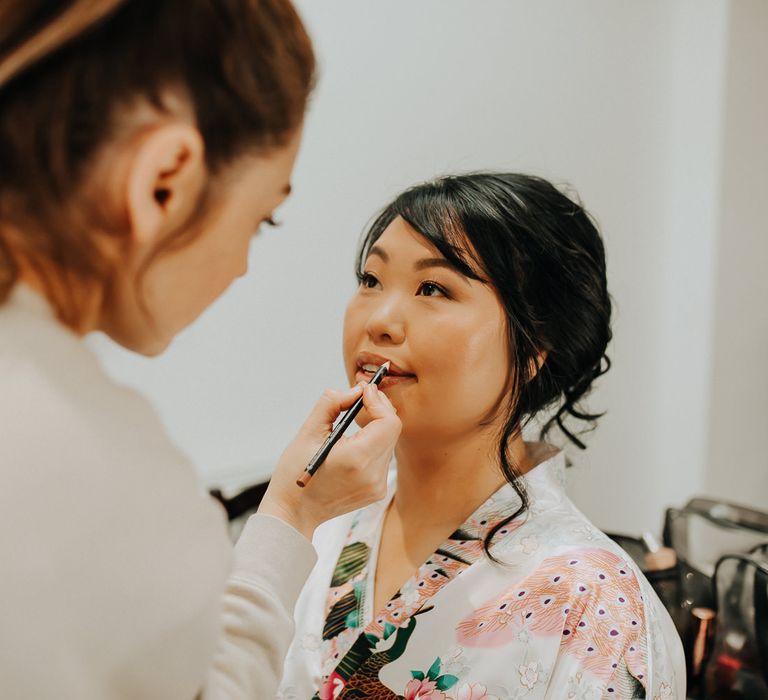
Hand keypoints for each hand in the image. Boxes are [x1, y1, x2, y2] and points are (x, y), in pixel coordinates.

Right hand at [257, 382, 400, 539]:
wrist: (294, 513)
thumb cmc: (295, 474)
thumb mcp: (307, 433)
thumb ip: (332, 404)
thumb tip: (355, 390)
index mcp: (356, 459)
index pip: (389, 422)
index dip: (378, 402)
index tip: (363, 392)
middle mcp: (373, 475)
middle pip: (391, 430)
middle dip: (378, 410)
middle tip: (360, 398)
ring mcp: (377, 486)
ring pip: (389, 442)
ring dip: (376, 427)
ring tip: (355, 422)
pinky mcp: (377, 491)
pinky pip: (384, 458)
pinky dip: (373, 444)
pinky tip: (354, 444)